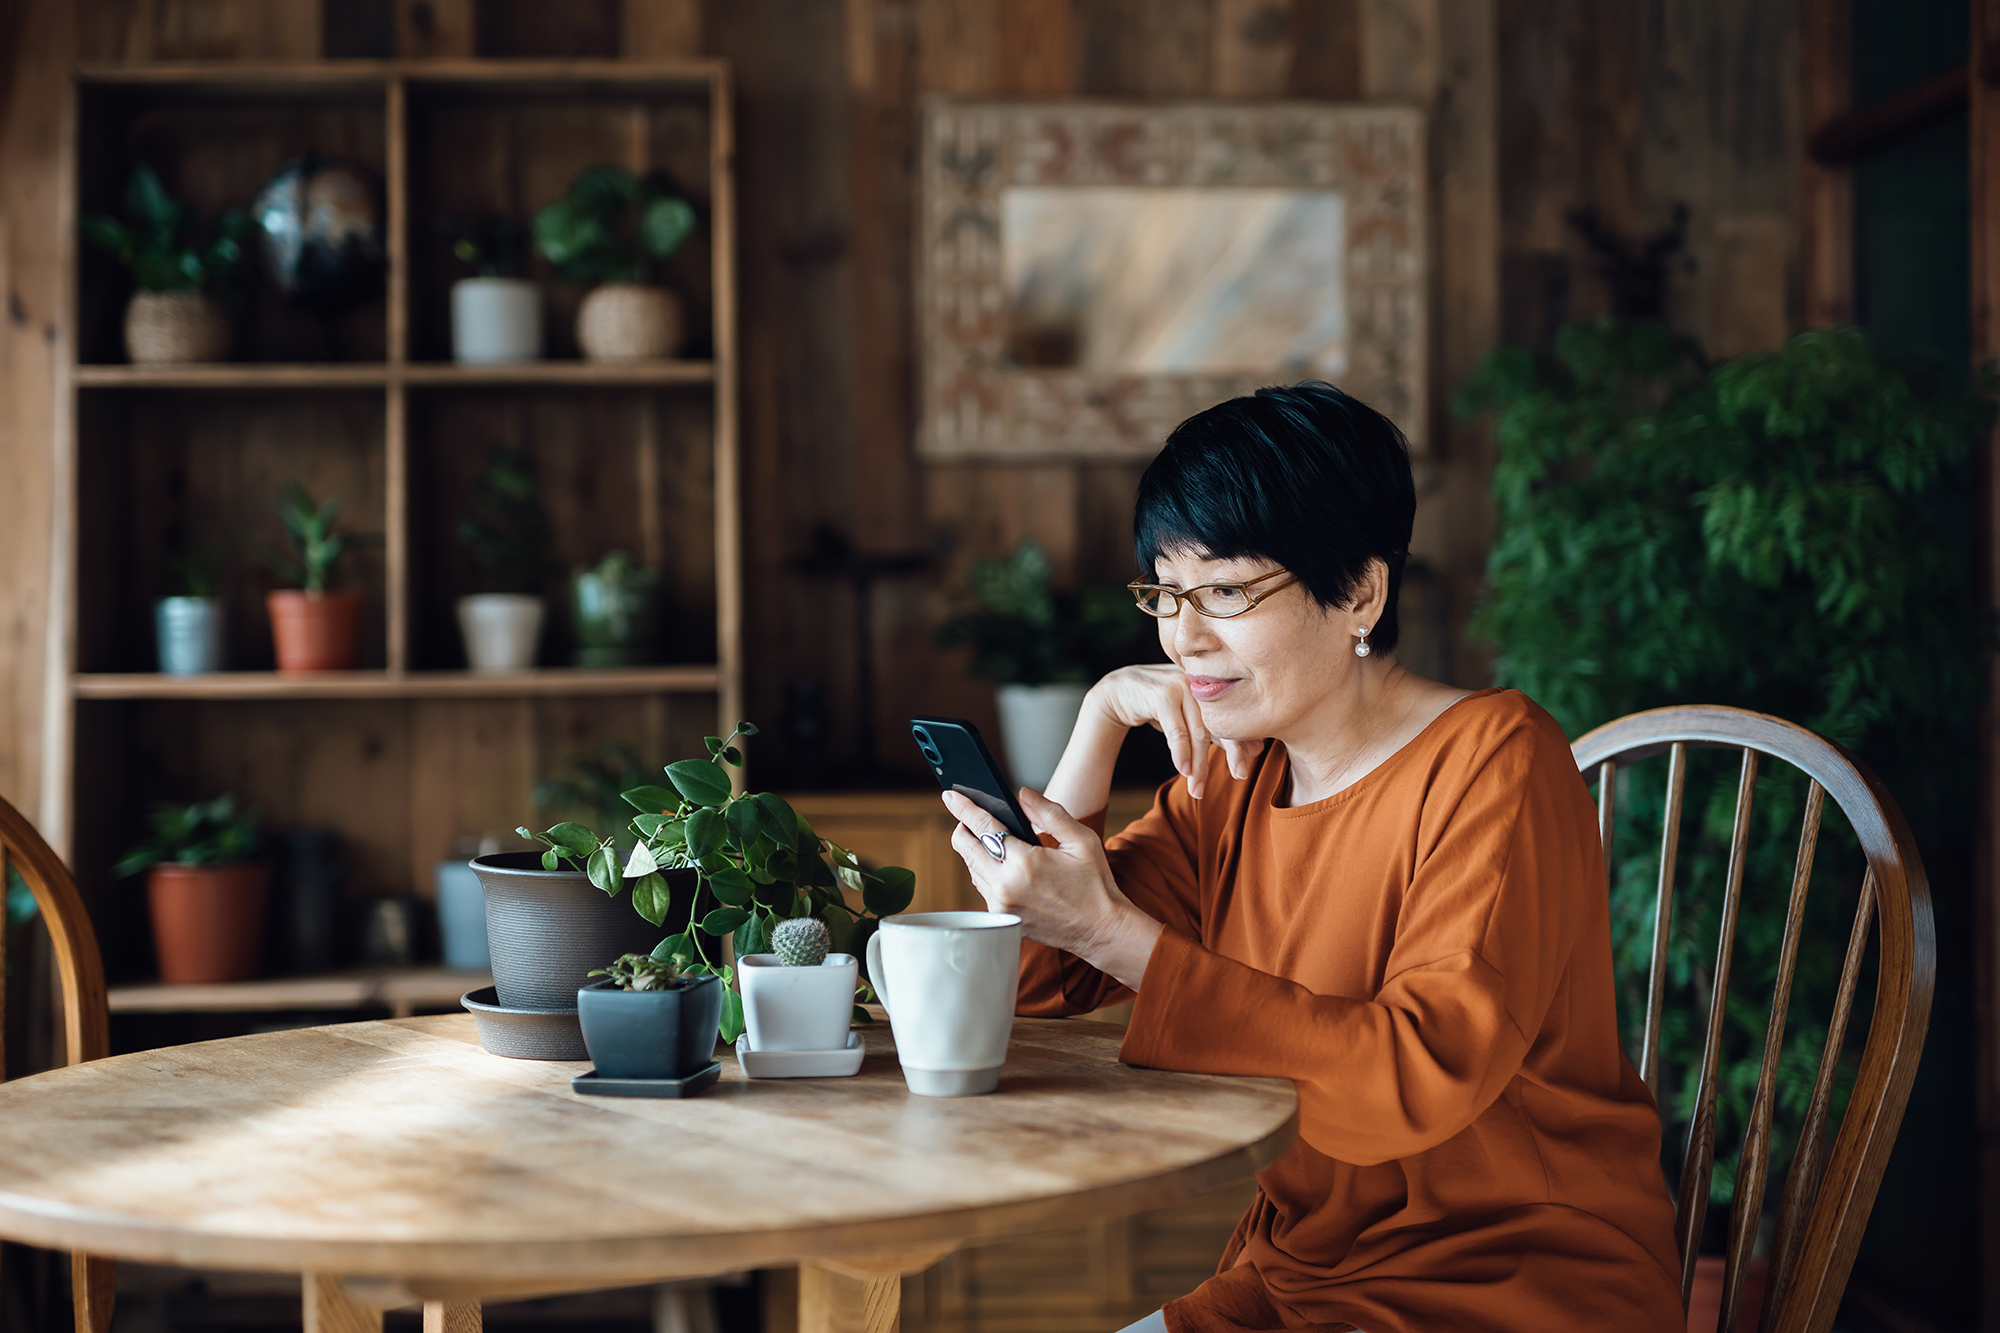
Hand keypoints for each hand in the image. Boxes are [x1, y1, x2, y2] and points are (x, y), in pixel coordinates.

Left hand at [942, 787, 1161, 990]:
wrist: (1102, 930)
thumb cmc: (1095, 885)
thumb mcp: (1081, 840)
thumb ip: (1049, 813)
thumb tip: (1022, 794)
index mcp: (1025, 863)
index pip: (983, 827)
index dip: (964, 808)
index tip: (951, 795)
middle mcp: (1006, 887)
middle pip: (966, 848)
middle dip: (964, 828)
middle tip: (970, 817)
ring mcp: (1001, 907)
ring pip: (972, 868)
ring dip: (976, 851)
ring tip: (991, 840)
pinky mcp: (1002, 919)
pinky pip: (983, 888)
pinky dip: (986, 873)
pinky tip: (1002, 866)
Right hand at [1087, 664, 1267, 797]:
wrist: (1119, 692)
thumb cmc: (1160, 707)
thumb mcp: (1191, 719)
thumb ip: (1218, 731)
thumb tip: (1257, 750)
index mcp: (1212, 687)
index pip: (1232, 719)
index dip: (1241, 744)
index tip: (1245, 769)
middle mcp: (1200, 684)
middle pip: (1221, 724)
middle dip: (1231, 753)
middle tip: (1240, 776)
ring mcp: (1181, 686)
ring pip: (1198, 732)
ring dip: (1199, 764)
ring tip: (1198, 788)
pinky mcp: (1162, 694)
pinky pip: (1176, 730)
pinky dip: (1180, 752)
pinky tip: (1182, 770)